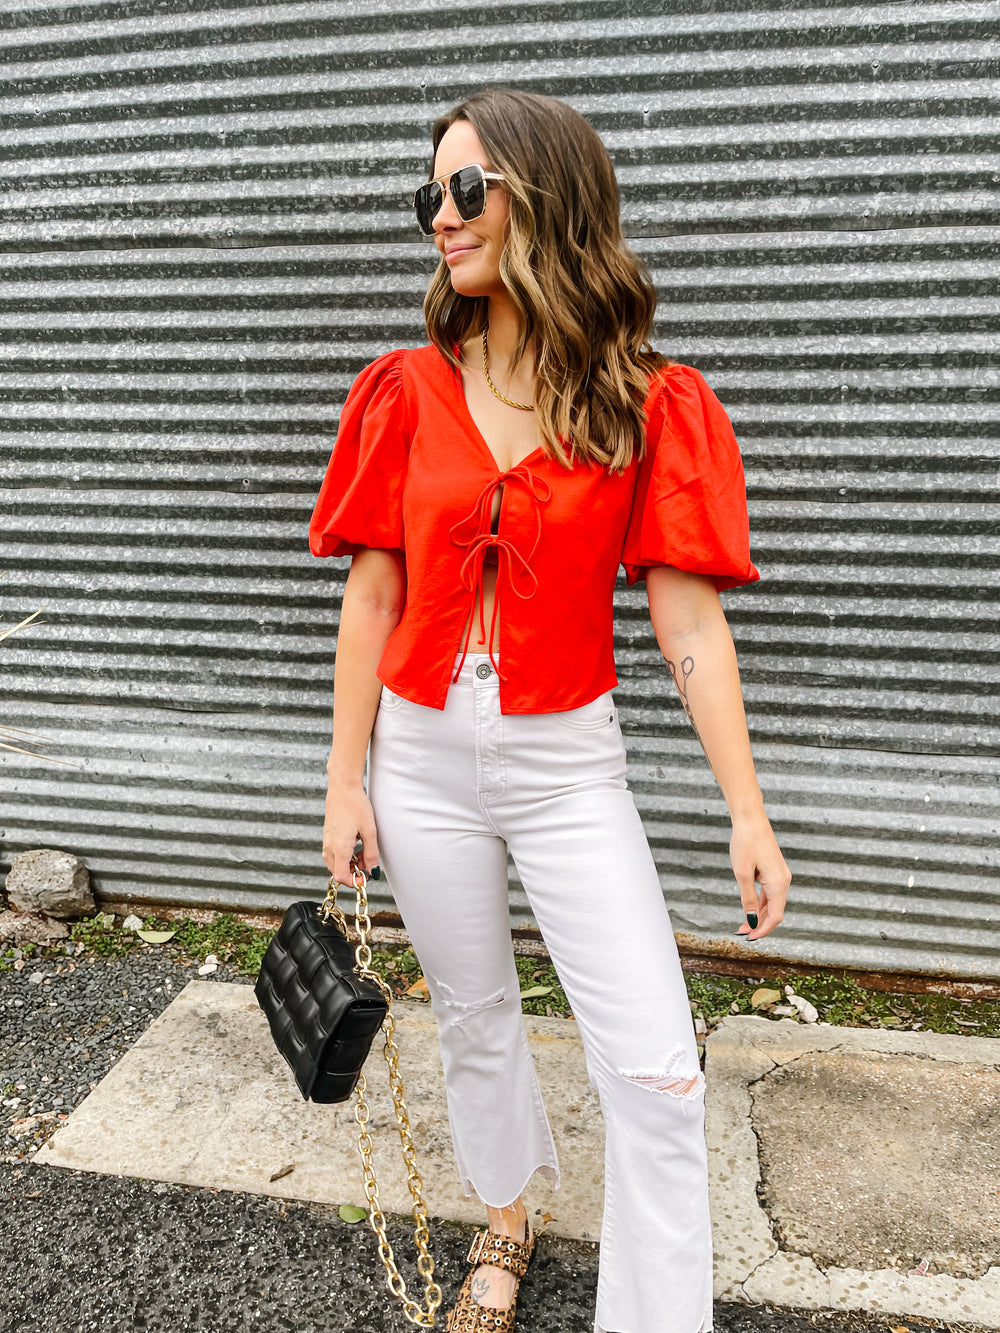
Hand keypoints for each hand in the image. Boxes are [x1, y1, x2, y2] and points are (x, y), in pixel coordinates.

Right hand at [323, 776, 379, 885]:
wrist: (343, 787)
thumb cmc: (356, 805)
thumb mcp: (369, 831)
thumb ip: (371, 853)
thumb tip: (373, 871)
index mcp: (339, 847)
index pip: (340, 876)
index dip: (353, 881)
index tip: (365, 878)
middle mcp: (329, 846)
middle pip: (336, 871)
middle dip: (352, 872)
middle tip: (367, 863)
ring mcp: (327, 840)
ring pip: (334, 862)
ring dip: (348, 863)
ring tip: (363, 852)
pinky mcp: (328, 834)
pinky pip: (333, 852)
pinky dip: (344, 854)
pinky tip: (356, 843)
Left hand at [729, 812, 789, 940]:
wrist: (751, 819)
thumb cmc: (746, 843)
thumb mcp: (742, 874)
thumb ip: (748, 899)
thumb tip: (752, 921)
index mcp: (779, 884)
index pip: (775, 916)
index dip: (763, 930)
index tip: (749, 939)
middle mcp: (784, 881)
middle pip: (775, 911)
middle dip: (759, 924)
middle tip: (741, 932)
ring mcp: (780, 875)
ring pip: (772, 902)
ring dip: (759, 914)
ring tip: (743, 924)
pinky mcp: (775, 870)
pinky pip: (770, 892)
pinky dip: (760, 902)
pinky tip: (750, 908)